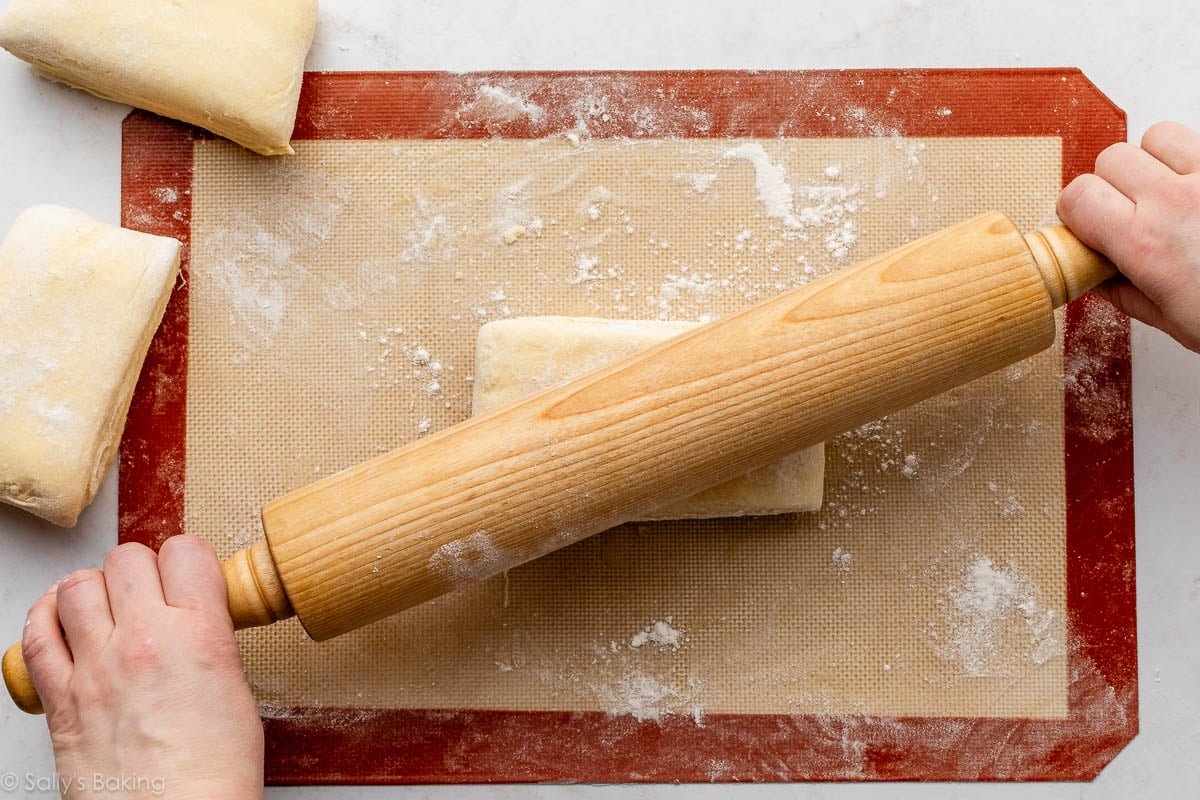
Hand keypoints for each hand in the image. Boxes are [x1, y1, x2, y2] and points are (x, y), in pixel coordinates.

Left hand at [21, 536, 262, 799]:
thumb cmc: (211, 775)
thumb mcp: (234, 689)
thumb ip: (208, 642)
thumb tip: (192, 622)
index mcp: (199, 635)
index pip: (185, 551)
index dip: (186, 559)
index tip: (186, 573)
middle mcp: (145, 641)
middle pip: (127, 558)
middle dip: (138, 569)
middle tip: (147, 590)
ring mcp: (96, 667)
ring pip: (76, 584)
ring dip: (93, 588)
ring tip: (105, 605)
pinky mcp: (61, 698)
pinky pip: (37, 633)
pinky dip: (46, 617)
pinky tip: (63, 623)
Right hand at [1058, 121, 1199, 352]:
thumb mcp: (1176, 322)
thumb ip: (1129, 296)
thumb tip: (1101, 281)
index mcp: (1145, 245)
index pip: (1078, 196)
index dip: (1076, 210)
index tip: (1087, 226)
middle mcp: (1174, 202)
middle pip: (1111, 159)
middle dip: (1111, 184)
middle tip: (1128, 211)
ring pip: (1157, 136)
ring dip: (1154, 160)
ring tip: (1169, 190)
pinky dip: (1194, 158)